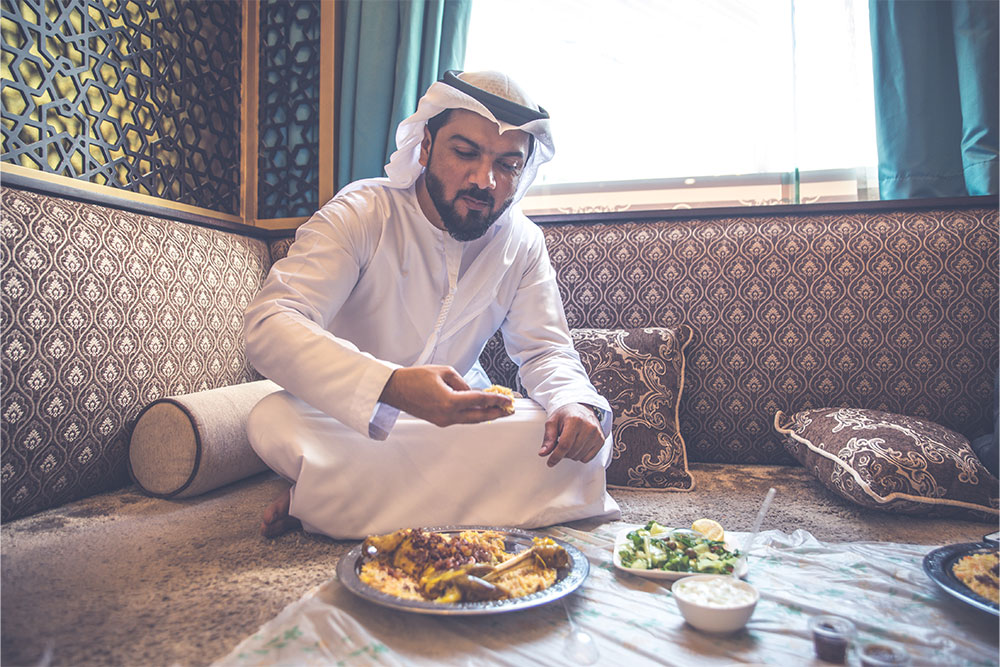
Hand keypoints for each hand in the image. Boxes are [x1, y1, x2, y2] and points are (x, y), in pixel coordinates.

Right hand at [379, 365, 514, 426]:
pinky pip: (461, 419)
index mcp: (450, 401)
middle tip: (509, 410)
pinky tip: (480, 411)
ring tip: (499, 411)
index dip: (497, 400)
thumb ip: (462, 382)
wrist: (395, 389)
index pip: (480, 401)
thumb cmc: (415, 378)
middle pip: (479, 416)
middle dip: (496, 413)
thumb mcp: (443, 371)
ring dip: (485, 415)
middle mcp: (448, 415)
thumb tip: (472, 391)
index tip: (508, 399)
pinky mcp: (439, 421)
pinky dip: (473, 415)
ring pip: (471, 420)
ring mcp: (443, 420)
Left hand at [539, 403, 604, 466]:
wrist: (582, 407)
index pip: (565, 444)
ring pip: (579, 456)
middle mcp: (588, 427)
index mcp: (575, 420)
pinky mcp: (601, 440)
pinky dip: (580, 456)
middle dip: (562, 453)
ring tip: (569, 442)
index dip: (556, 456)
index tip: (550, 462)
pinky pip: (587, 458)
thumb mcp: (553, 422)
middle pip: (571, 452)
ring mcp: (596, 434)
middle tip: (560, 443)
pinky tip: (577, 445)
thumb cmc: (567, 414)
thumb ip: (548, 438)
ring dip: (571, 454)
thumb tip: (543, 453)